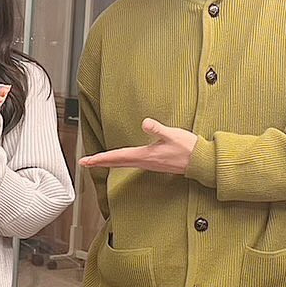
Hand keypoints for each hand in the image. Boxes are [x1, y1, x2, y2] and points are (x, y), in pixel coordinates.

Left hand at [79, 118, 196, 174]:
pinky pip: (131, 163)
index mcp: (145, 155)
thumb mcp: (172, 135)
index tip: (86, 161)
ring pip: (122, 163)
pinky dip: (120, 161)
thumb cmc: (188, 148)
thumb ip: (158, 129)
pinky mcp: (153, 163)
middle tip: (84, 163)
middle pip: (116, 162)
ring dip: (108, 162)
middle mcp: (144, 161)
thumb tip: (145, 122)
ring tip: (96, 161)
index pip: (117, 157)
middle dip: (99, 162)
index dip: (100, 159)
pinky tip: (119, 160)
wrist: (201, 162)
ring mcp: (148, 164)